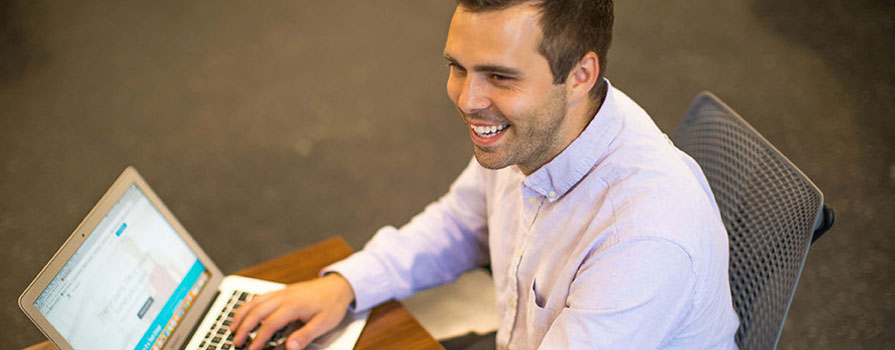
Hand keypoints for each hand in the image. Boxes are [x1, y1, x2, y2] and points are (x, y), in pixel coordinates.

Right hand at [230, 273, 355, 349]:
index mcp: (293, 305)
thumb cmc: (332, 304)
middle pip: (257, 312)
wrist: (338, 285)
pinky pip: (260, 296)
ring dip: (242, 315)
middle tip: (235, 342)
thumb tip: (289, 347)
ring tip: (232, 328)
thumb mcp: (323, 324)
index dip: (258, 339)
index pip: (270, 324)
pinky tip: (244, 312)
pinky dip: (248, 305)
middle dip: (243, 328)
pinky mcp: (282, 291)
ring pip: (255, 302)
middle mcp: (284, 297)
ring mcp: (282, 292)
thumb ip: (305, 336)